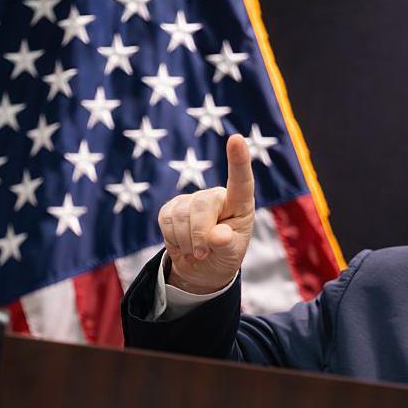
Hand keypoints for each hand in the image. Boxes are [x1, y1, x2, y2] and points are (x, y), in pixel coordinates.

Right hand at [158, 134, 254, 293]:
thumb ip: (226, 244)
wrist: (202, 268)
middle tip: (203, 253)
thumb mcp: (231, 255)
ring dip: (186, 240)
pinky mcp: (173, 206)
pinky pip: (165, 219)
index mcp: (239, 205)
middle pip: (202, 205)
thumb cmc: (225, 256)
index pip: (241, 181)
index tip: (236, 139)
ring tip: (196, 251)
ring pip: (181, 214)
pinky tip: (182, 243)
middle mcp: (217, 196)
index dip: (238, 160)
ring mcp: (193, 199)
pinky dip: (173, 238)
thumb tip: (218, 236)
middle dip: (199, 234)